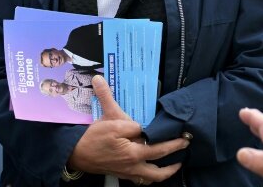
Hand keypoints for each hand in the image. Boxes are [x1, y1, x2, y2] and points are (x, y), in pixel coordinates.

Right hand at [68, 76, 187, 184]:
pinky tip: (155, 171)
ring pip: (153, 177)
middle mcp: (134, 164)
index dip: (171, 139)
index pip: (157, 144)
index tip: (183, 134)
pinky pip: (142, 181)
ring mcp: (129, 172)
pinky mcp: (123, 175)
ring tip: (177, 163)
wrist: (77, 155)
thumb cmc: (93, 137)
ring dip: (167, 171)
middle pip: (160, 165)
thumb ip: (111, 100)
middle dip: (175, 153)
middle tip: (186, 144)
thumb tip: (108, 85)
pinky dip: (151, 177)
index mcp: (133, 151)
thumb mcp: (107, 118)